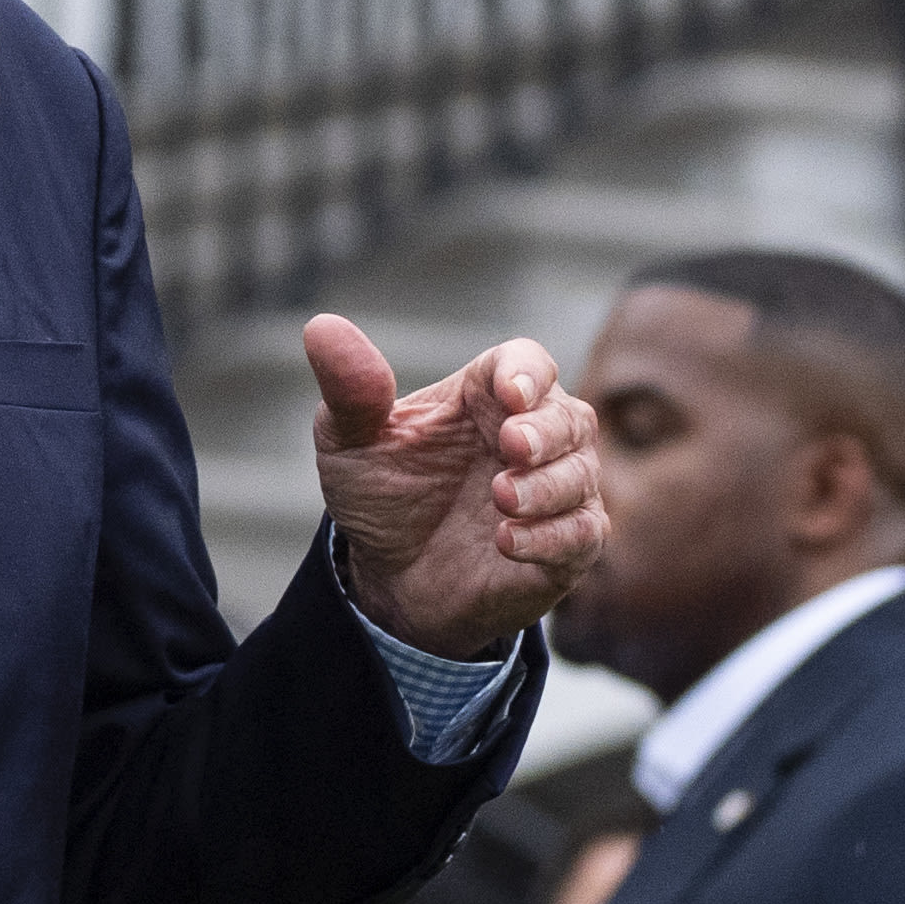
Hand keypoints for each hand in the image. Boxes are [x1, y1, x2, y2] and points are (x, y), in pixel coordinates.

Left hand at [310, 321, 605, 659]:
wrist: (389, 576)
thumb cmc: (381, 494)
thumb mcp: (349, 442)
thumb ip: (349, 391)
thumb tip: (321, 327)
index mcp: (487, 396)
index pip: (526, 363)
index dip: (527, 373)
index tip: (511, 393)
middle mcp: (533, 436)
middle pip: (568, 416)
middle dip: (547, 430)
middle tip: (514, 447)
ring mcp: (555, 489)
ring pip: (580, 473)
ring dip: (547, 486)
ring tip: (502, 499)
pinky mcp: (566, 544)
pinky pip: (582, 532)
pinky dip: (552, 536)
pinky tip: (507, 541)